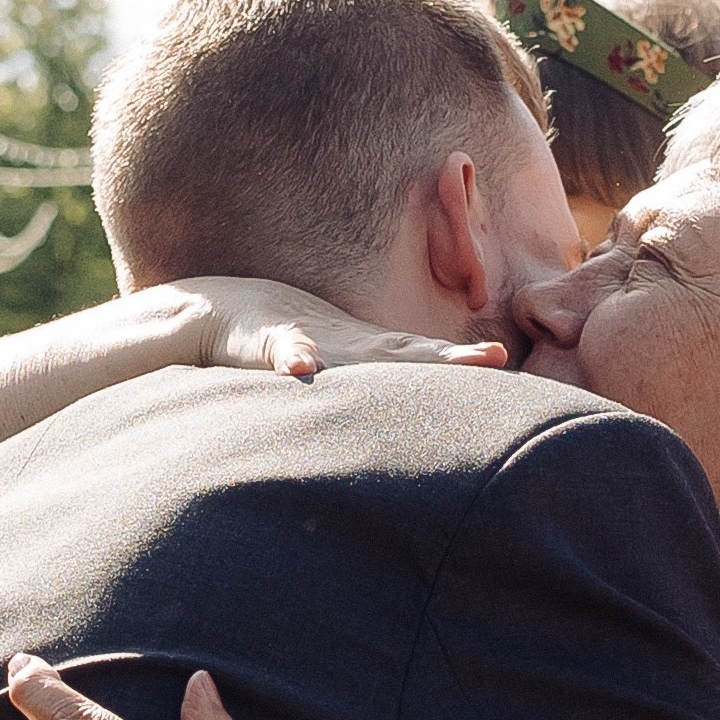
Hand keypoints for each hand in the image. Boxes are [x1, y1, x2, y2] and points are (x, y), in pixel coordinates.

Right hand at [178, 276, 508, 381]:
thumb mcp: (325, 360)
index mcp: (362, 353)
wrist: (220, 314)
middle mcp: (345, 348)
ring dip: (387, 359)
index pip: (421, 358)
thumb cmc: (278, 339)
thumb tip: (403, 404)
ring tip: (402, 364)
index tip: (499, 358)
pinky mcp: (270, 347)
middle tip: (493, 357)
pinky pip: (283, 354)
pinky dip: (293, 359)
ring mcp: (311, 347)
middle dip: (447, 358)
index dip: (459, 360)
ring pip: (355, 355)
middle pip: (406, 355)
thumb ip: (361, 376)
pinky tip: (299, 370)